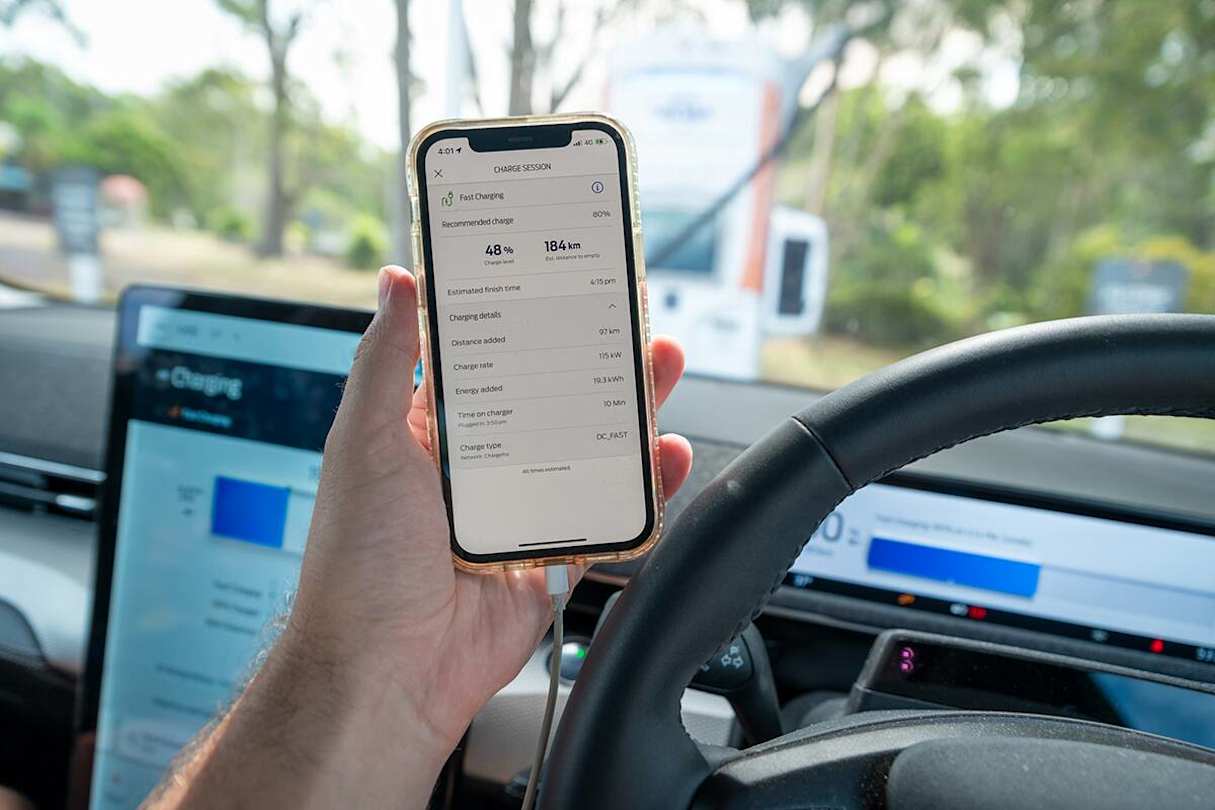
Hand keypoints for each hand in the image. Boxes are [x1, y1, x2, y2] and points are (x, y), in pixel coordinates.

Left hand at [291, 265, 692, 757]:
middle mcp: (478, 469)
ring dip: (627, 413)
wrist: (388, 674)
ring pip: (587, 451)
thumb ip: (385, 362)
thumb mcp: (365, 443)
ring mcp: (518, 513)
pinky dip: (642, 490)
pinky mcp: (551, 559)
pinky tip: (665, 458)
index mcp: (430, 433)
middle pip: (550, 400)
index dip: (525, 320)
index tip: (560, 282)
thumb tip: (396, 280)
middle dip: (593, 360)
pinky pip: (606, 517)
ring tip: (658, 370)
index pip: (487, 360)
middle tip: (629, 320)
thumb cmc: (359, 561)